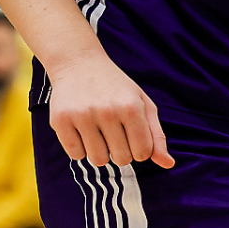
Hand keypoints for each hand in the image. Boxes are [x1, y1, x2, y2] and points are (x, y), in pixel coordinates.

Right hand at [46, 55, 173, 168]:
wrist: (78, 63)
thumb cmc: (116, 87)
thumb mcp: (142, 104)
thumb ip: (156, 135)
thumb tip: (168, 164)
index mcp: (131, 107)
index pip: (143, 153)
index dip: (138, 148)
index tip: (131, 134)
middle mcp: (107, 111)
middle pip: (121, 160)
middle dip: (119, 151)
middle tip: (113, 131)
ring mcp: (82, 115)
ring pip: (98, 160)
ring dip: (99, 151)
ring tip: (96, 130)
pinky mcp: (60, 120)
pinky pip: (75, 155)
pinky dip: (79, 148)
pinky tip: (80, 129)